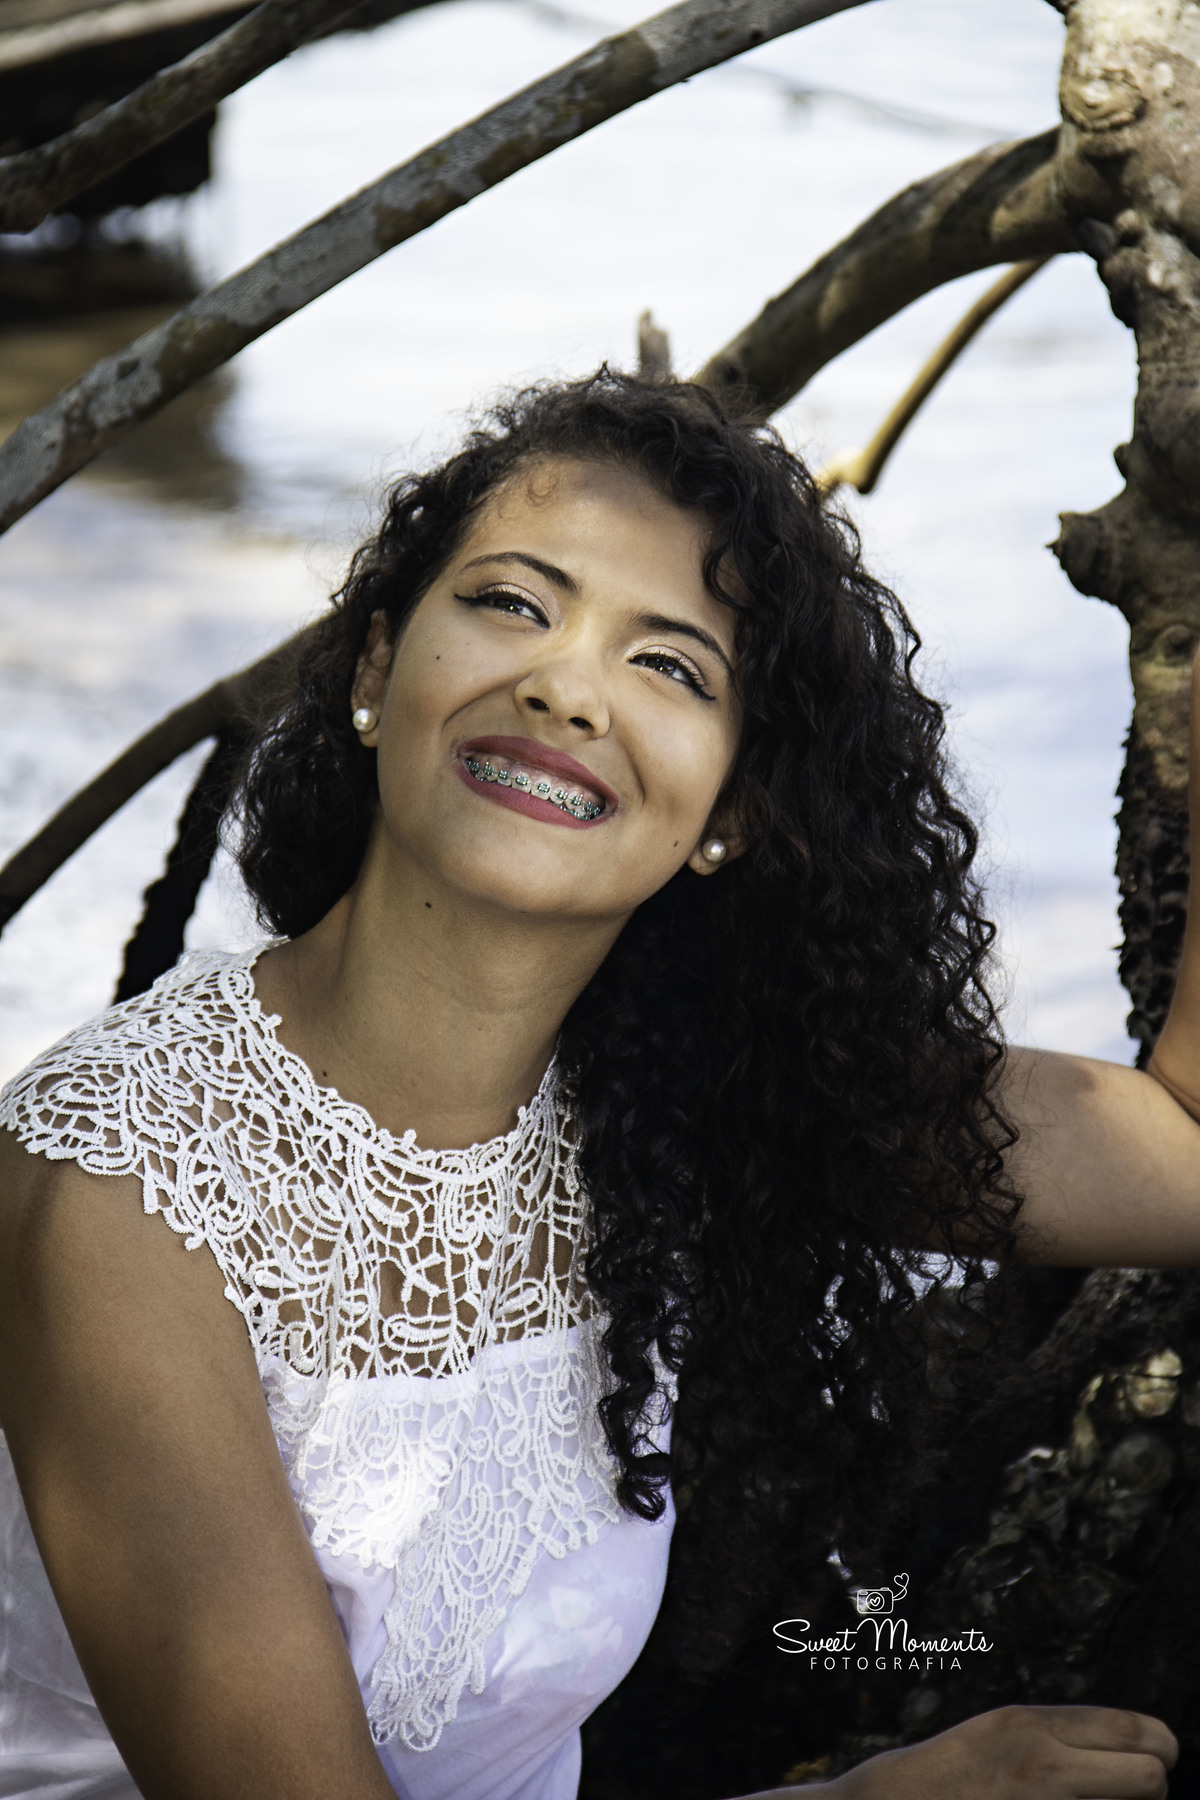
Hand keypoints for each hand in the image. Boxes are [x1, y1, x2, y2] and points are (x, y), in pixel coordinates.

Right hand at [829, 1705, 1176, 1797]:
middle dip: (1151, 1789)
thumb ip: (1063, 1736)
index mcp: (1034, 1726)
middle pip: (1150, 1779)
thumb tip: (1139, 1748)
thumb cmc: (954, 1774)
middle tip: (1127, 1793)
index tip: (1156, 1757)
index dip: (1160, 1749)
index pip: (1139, 1733)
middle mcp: (1044, 1767)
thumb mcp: (1006, 1732)